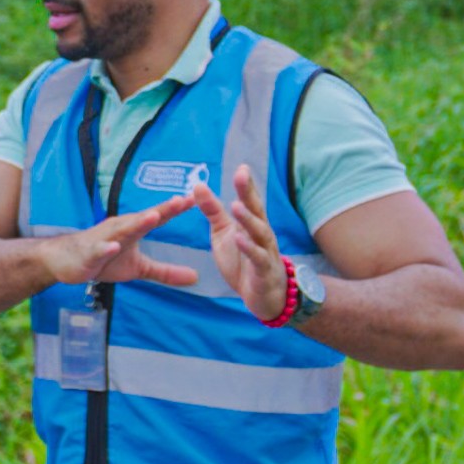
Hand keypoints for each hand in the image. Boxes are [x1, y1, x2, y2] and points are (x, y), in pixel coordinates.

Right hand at [34, 195, 198, 286]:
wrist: (64, 260)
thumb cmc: (103, 260)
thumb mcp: (138, 268)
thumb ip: (165, 272)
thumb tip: (194, 277)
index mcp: (133, 229)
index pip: (157, 217)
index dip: (175, 209)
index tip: (195, 199)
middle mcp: (120, 228)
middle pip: (143, 218)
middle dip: (162, 209)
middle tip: (181, 200)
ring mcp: (104, 239)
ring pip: (122, 230)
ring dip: (137, 223)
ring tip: (153, 216)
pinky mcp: (90, 253)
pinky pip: (99, 250)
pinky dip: (106, 248)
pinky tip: (114, 247)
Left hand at [190, 166, 287, 320]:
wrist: (263, 297)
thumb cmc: (243, 261)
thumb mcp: (223, 234)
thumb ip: (213, 211)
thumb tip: (198, 186)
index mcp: (251, 224)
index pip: (250, 201)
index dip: (245, 185)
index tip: (241, 167)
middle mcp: (262, 234)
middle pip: (257, 210)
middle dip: (249, 193)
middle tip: (242, 174)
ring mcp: (265, 252)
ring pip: (259, 232)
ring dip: (249, 219)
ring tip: (237, 205)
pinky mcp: (264, 271)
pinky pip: (258, 258)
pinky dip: (249, 248)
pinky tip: (240, 239)